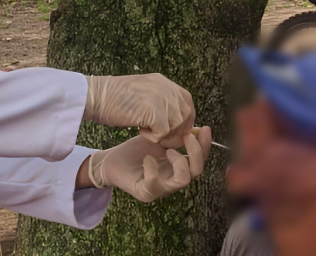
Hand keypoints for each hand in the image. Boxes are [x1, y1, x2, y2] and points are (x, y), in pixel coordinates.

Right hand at [85, 74, 194, 147]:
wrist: (95, 96)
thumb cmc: (113, 98)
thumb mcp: (143, 93)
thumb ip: (159, 100)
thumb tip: (175, 119)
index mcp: (164, 82)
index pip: (187, 102)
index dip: (183, 119)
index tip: (171, 130)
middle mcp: (166, 87)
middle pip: (186, 115)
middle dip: (177, 131)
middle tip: (159, 136)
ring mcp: (161, 97)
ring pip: (177, 126)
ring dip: (164, 134)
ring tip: (146, 132)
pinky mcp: (154, 111)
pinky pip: (163, 132)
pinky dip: (153, 137)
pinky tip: (139, 131)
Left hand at [87, 128, 211, 202]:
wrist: (111, 161)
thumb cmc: (135, 150)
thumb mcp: (158, 138)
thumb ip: (175, 135)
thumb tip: (193, 125)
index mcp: (177, 168)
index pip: (199, 160)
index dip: (205, 145)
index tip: (204, 128)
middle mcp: (172, 179)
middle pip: (196, 172)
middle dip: (197, 153)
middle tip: (187, 136)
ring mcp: (160, 188)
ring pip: (182, 180)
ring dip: (180, 162)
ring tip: (168, 149)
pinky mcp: (144, 192)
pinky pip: (155, 184)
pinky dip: (153, 169)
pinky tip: (147, 158)